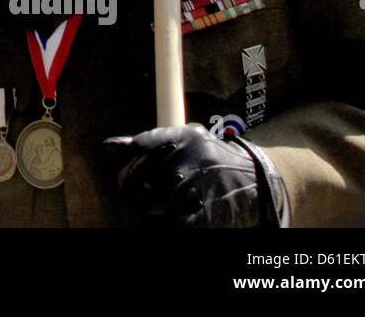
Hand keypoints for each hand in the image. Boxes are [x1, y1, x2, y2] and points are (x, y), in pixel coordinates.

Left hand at [104, 124, 281, 226]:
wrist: (256, 179)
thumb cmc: (211, 157)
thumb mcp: (186, 139)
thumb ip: (148, 141)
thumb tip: (107, 147)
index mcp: (180, 138)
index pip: (140, 146)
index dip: (125, 157)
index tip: (118, 163)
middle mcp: (185, 161)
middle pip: (136, 180)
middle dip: (131, 191)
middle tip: (135, 196)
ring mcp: (192, 188)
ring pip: (147, 205)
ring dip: (142, 211)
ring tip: (148, 210)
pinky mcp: (201, 214)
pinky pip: (167, 225)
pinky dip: (157, 226)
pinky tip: (157, 223)